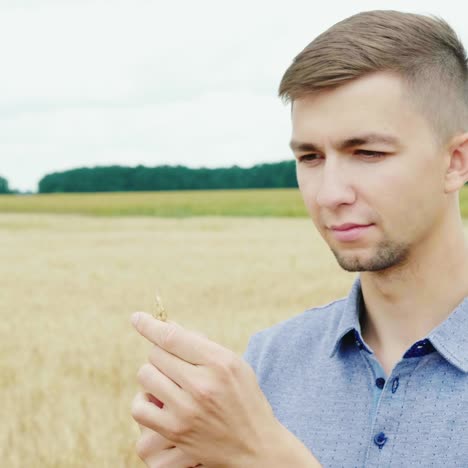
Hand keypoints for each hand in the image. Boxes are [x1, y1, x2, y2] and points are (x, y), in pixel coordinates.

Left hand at [130, 312, 289, 467]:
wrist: (256, 447)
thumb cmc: (245, 398)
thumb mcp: (233, 363)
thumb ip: (202, 344)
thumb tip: (167, 326)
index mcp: (219, 362)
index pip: (173, 337)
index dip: (150, 325)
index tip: (136, 318)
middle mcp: (202, 385)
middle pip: (157, 354)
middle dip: (163, 354)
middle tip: (177, 365)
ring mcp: (186, 410)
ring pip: (146, 376)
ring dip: (154, 375)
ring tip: (168, 382)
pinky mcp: (175, 432)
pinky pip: (140, 408)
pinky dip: (144, 401)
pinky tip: (157, 401)